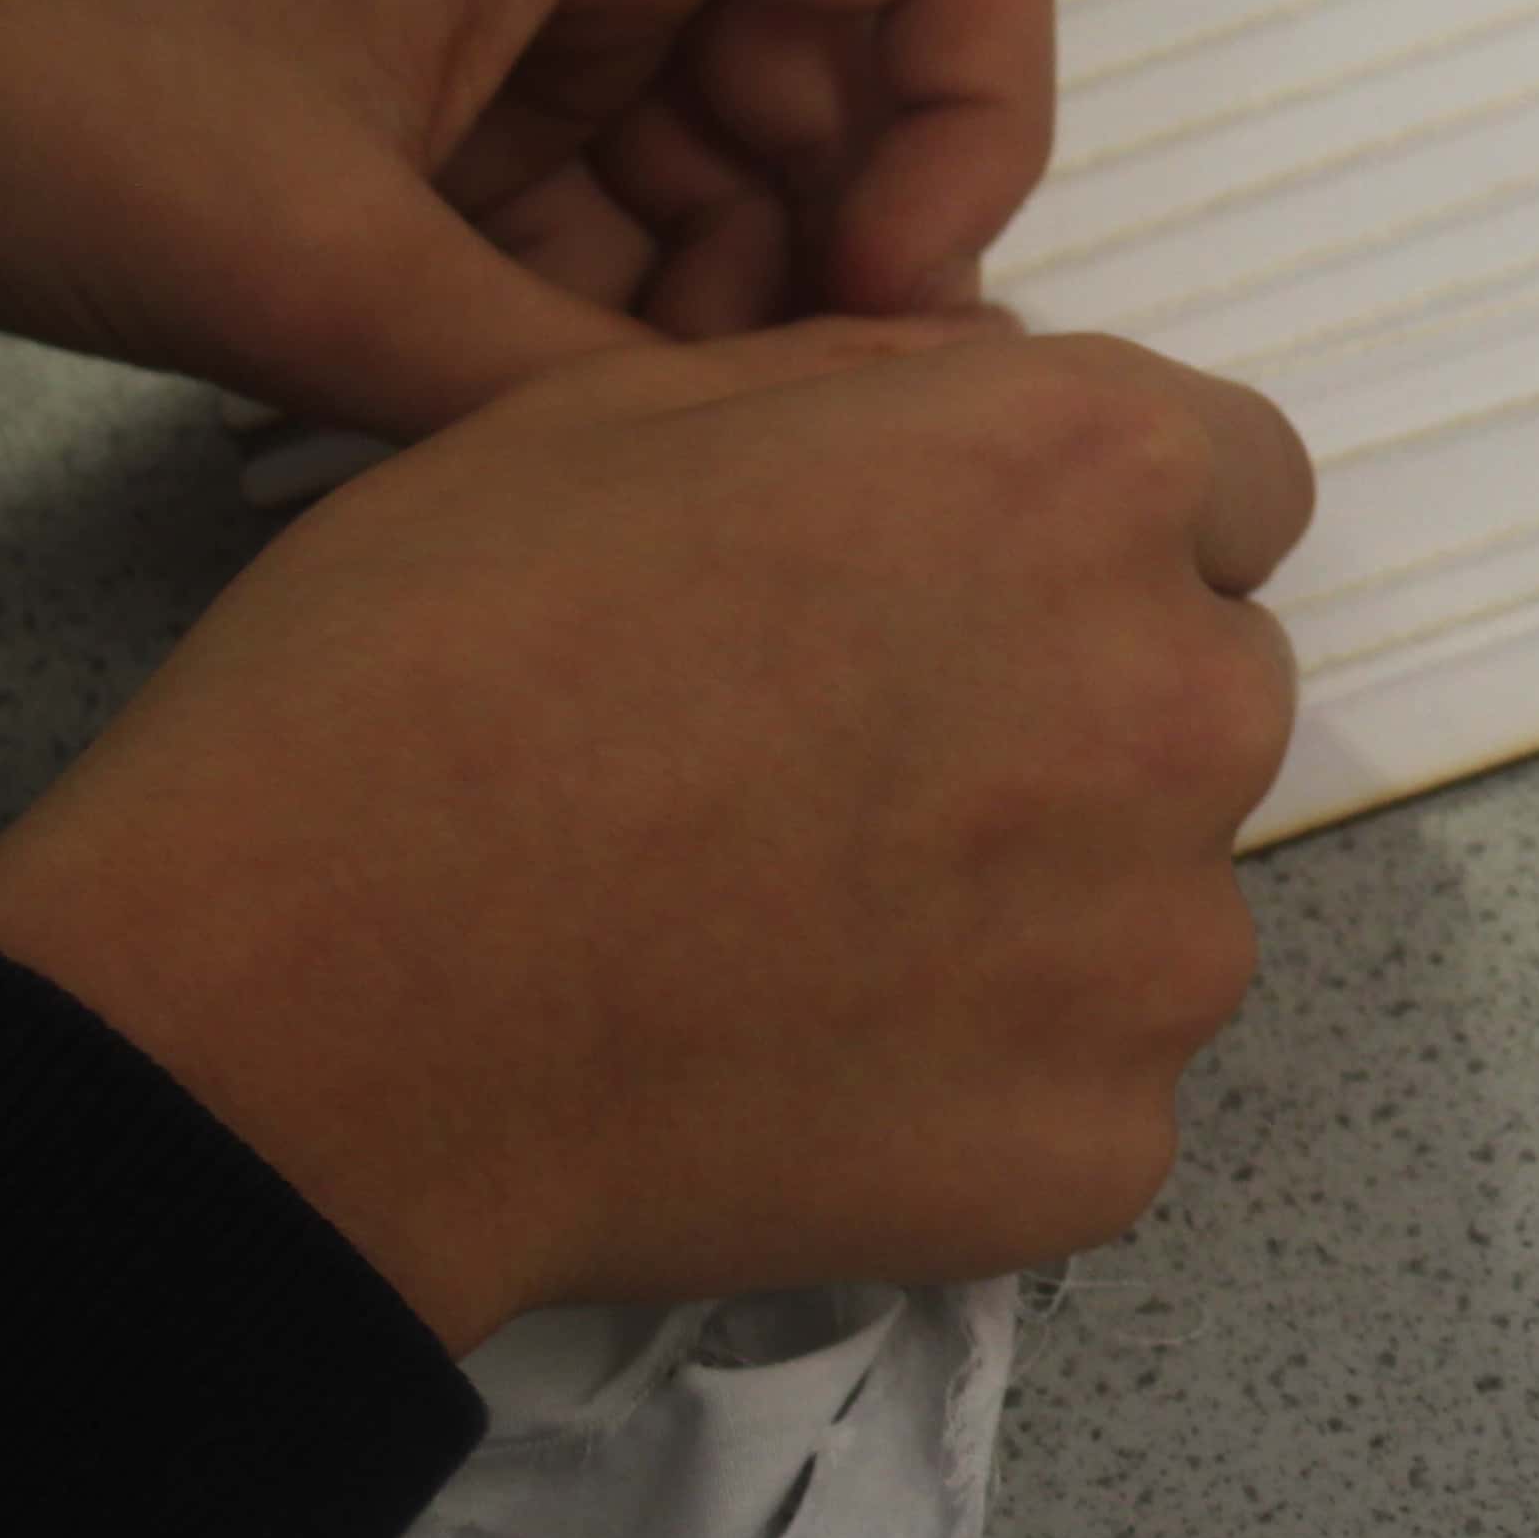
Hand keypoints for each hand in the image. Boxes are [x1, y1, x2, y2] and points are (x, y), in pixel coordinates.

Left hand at [0, 0, 1053, 435]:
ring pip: (733, 176)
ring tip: (592, 463)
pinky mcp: (429, 94)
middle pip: (855, 81)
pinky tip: (505, 442)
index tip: (876, 312)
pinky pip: (602, 221)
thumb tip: (803, 492)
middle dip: (823, 272)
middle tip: (732, 444)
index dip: (973, 135)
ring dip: (695, 327)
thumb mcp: (317, 261)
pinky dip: (586, 335)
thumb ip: (585, 386)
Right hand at [0, 319, 1314, 1350]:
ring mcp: (1163, 943)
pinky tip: (805, 1063)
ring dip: (1042, 902)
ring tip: (803, 930)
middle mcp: (1181, 694)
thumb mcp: (627, 411)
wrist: (305, 1013)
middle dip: (1075, 707)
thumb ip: (880, 395)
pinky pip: (1095, 1084)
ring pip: (1161, 892)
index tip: (968, 589)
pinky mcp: (1108, 1143)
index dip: (1091, 527)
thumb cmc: (428, 677)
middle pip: (1204, 683)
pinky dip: (987, 1078)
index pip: (1233, 480)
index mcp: (1081, 477)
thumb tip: (982, 409)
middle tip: (850, 771)